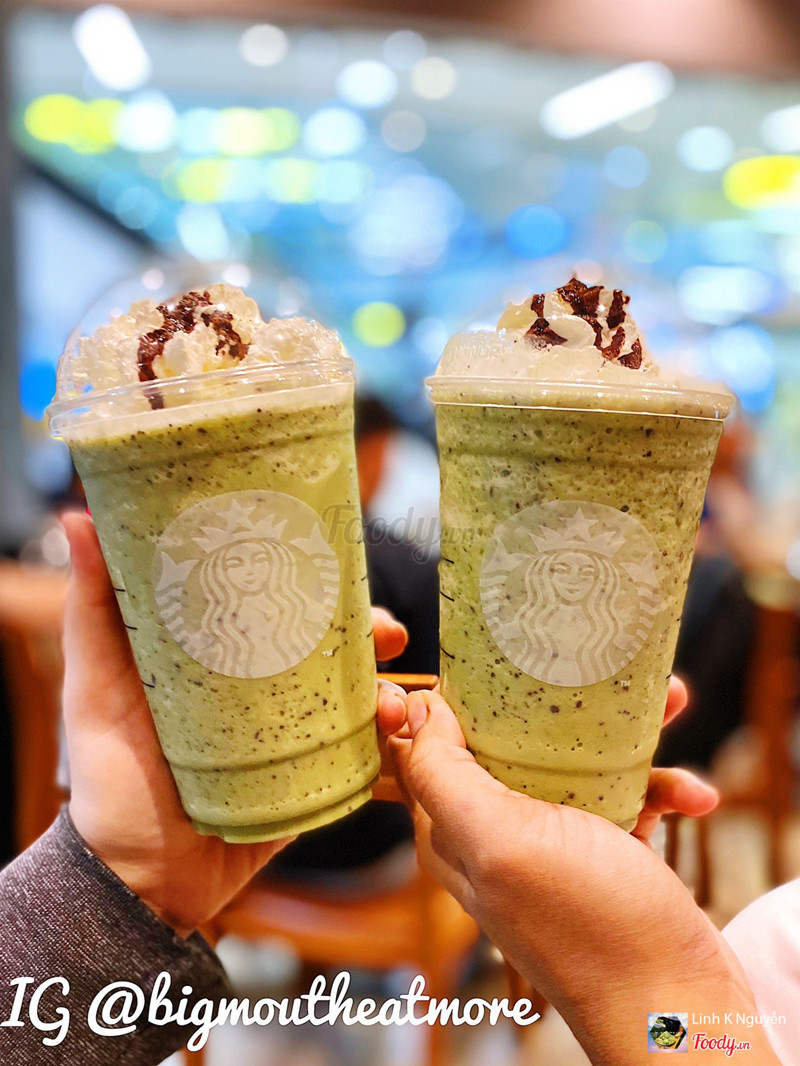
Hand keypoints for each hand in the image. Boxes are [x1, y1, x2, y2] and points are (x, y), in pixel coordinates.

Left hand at [62, 512, 407, 937]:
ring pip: (352, 697)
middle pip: (326, 647)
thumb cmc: (109, 781)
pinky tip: (397, 731)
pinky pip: (358, 755)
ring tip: (393, 699)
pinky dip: (386, 741)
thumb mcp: (97, 688)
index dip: (313, 581)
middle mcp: (260, 691)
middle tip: (387, 631)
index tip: (340, 561)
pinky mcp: (309, 781)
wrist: (140, 883)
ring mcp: (289, 736)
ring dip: (384, 689)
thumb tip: (77, 519)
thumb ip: (94, 612)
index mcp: (217, 660)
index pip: (274, 605)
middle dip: (365, 632)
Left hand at [380, 689, 773, 1065]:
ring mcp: (552, 845)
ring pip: (575, 763)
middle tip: (596, 667)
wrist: (679, 1008)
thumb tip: (414, 710)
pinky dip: (658, 789)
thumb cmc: (590, 927)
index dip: (447, 695)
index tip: (483, 649)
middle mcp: (497, 834)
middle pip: (510, 741)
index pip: (429, 746)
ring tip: (668, 702)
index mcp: (455, 829)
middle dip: (553, 703)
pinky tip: (693, 794)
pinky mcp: (603, 853)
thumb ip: (446, 778)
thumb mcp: (503, 842)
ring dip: (624, 738)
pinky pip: (624, 799)